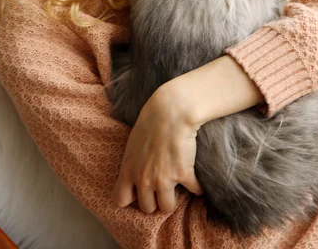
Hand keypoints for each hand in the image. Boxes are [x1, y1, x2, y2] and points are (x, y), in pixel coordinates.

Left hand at [111, 84, 202, 213]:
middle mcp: (144, 179)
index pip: (121, 199)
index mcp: (128, 170)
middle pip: (147, 208)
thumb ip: (133, 163)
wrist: (172, 110)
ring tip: (177, 186)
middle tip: (162, 187)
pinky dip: (197, 186)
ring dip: (173, 197)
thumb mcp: (133, 144)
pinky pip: (194, 191)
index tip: (139, 191)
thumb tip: (135, 176)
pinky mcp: (184, 175)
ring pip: (167, 207)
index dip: (131, 198)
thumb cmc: (151, 121)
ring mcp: (164, 179)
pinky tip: (196, 178)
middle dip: (155, 199)